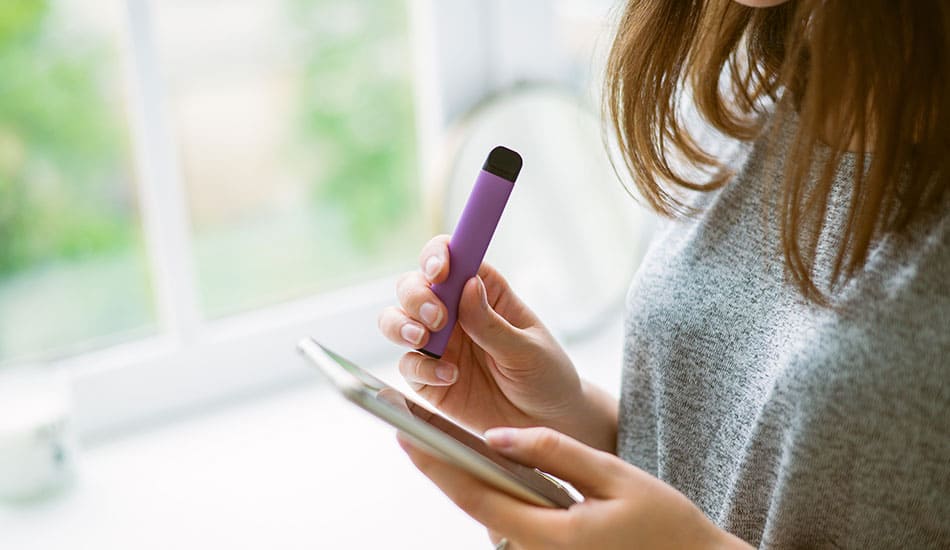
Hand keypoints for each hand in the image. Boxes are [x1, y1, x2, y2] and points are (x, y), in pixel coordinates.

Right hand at [378, 235, 613, 449]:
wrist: (548, 425)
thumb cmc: (546, 377)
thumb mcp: (528, 349)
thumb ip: (493, 324)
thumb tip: (466, 286)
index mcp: (484, 292)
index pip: (452, 258)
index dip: (438, 255)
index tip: (440, 270)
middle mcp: (454, 313)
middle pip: (414, 286)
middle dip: (416, 296)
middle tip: (438, 317)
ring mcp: (438, 345)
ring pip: (396, 321)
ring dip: (401, 324)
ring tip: (425, 340)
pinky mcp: (428, 379)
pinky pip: (408, 366)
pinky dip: (421, 369)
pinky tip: (449, 377)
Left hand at [397, 427, 752, 549]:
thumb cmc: (665, 524)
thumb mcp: (615, 477)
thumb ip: (555, 453)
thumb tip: (498, 436)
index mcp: (551, 536)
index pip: (477, 497)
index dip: (437, 465)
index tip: (407, 434)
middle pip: (473, 506)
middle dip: (437, 467)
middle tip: (409, 428)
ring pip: (489, 514)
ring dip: (462, 478)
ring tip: (437, 438)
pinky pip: (510, 521)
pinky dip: (490, 491)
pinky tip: (483, 465)